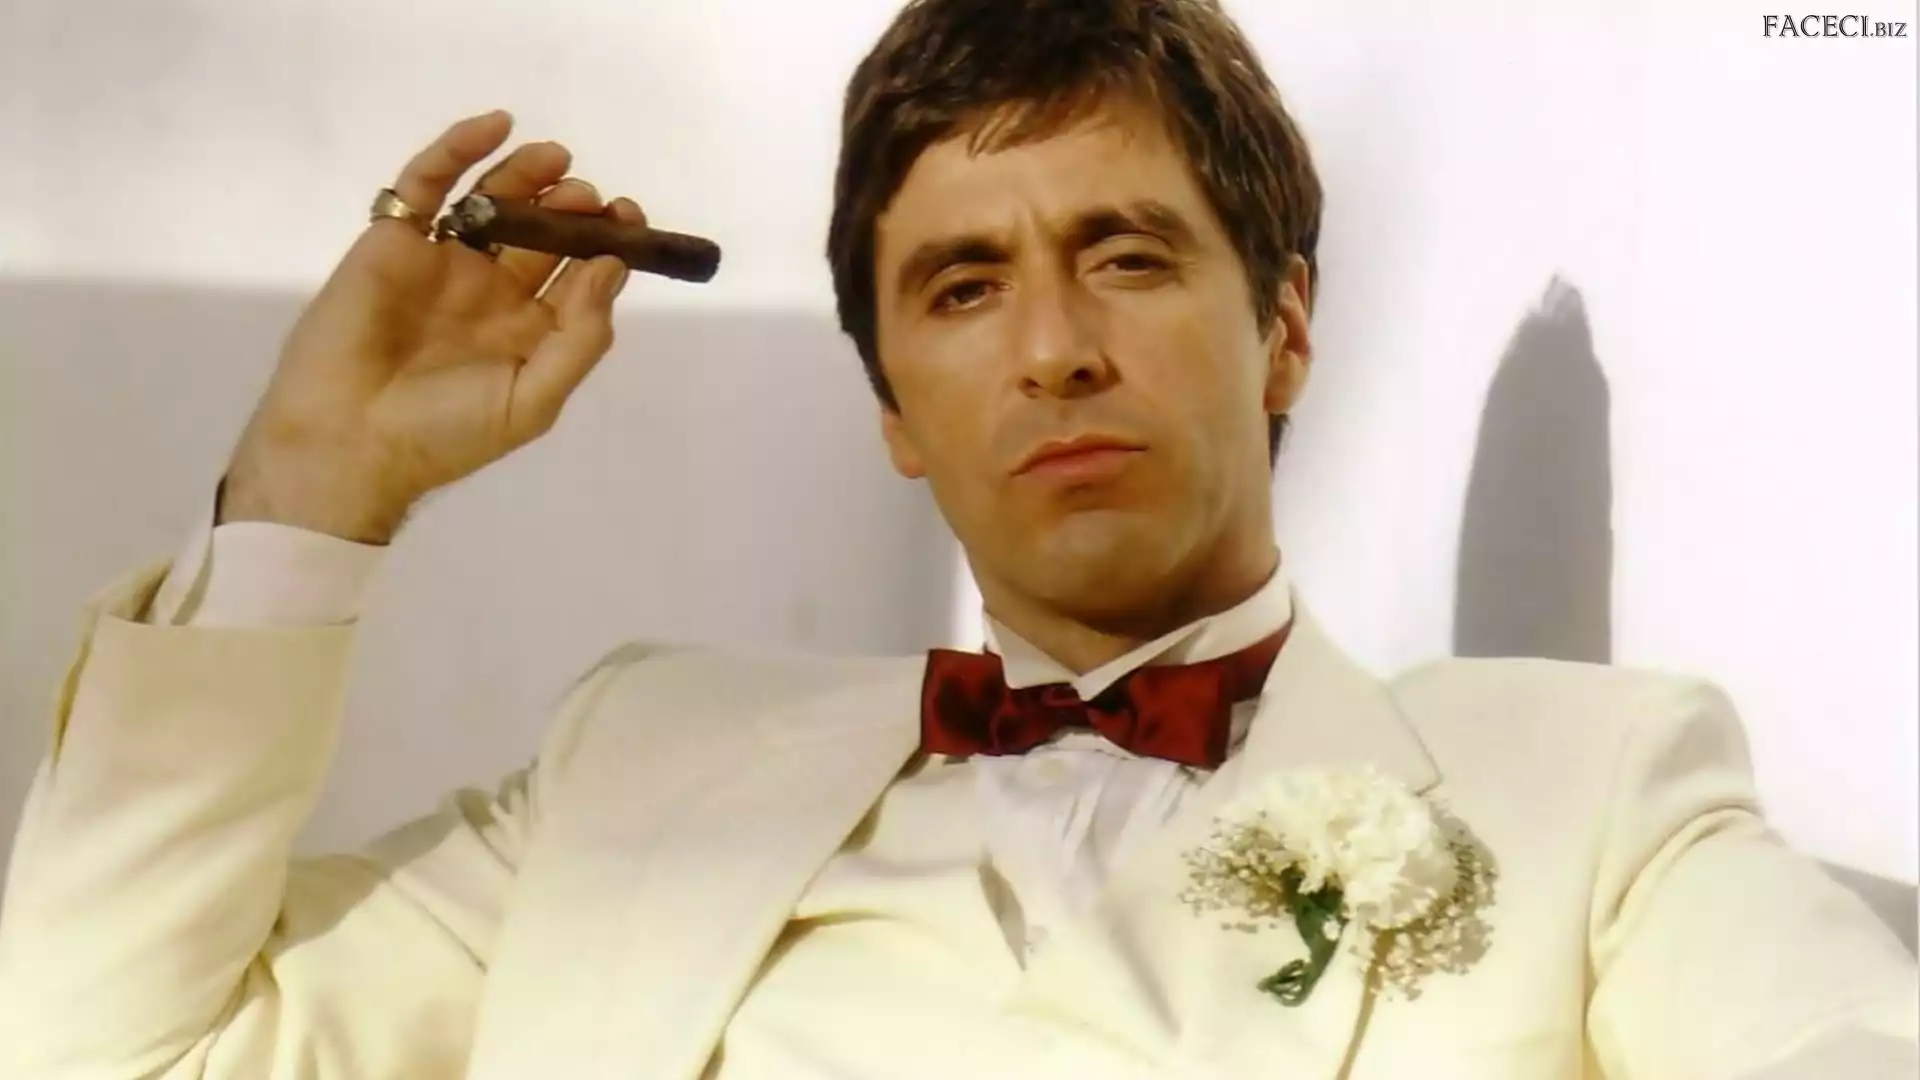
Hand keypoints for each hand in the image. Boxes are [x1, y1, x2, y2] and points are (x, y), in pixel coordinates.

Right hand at [220, 110, 640, 543]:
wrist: (349, 442)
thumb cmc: (446, 433)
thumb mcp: (532, 400)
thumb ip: (579, 337)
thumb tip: (612, 267)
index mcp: (528, 331)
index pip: (578, 274)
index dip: (607, 243)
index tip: (628, 219)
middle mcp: (490, 292)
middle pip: (540, 233)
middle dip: (570, 208)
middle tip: (589, 197)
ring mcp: (442, 263)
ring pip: (491, 202)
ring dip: (526, 175)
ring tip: (556, 160)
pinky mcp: (393, 241)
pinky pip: (426, 185)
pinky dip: (458, 150)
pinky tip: (494, 125)